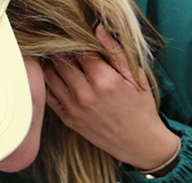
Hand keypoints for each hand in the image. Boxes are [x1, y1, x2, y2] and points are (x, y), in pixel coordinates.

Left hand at [44, 26, 178, 169]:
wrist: (140, 144)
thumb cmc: (141, 109)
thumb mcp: (136, 78)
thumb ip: (116, 52)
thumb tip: (98, 29)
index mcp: (104, 80)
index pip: (79, 49)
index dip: (81, 42)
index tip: (85, 44)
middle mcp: (85, 94)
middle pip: (61, 60)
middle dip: (65, 52)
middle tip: (74, 53)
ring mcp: (74, 108)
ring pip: (50, 75)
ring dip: (55, 65)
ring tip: (67, 64)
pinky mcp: (69, 119)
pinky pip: (49, 95)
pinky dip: (51, 83)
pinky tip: (62, 80)